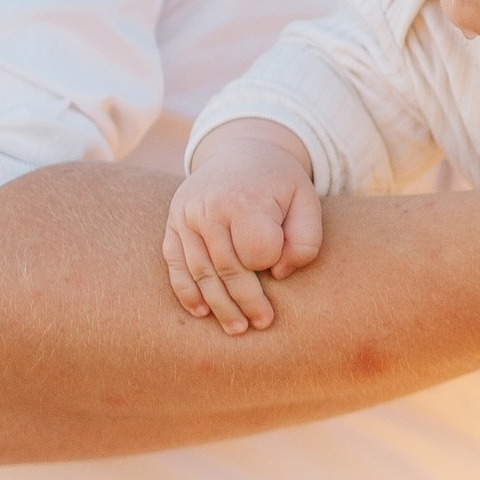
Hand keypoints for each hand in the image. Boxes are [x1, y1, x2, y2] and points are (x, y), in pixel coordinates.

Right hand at [162, 128, 324, 333]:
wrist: (241, 151)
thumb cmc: (279, 184)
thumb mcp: (307, 202)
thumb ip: (306, 240)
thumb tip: (277, 274)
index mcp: (245, 199)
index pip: (257, 250)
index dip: (270, 263)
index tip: (278, 265)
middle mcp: (208, 207)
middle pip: (228, 268)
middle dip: (247, 302)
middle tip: (262, 324)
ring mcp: (185, 216)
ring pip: (200, 272)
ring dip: (219, 306)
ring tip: (237, 328)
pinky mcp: (172, 225)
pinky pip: (175, 264)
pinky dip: (187, 292)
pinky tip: (202, 312)